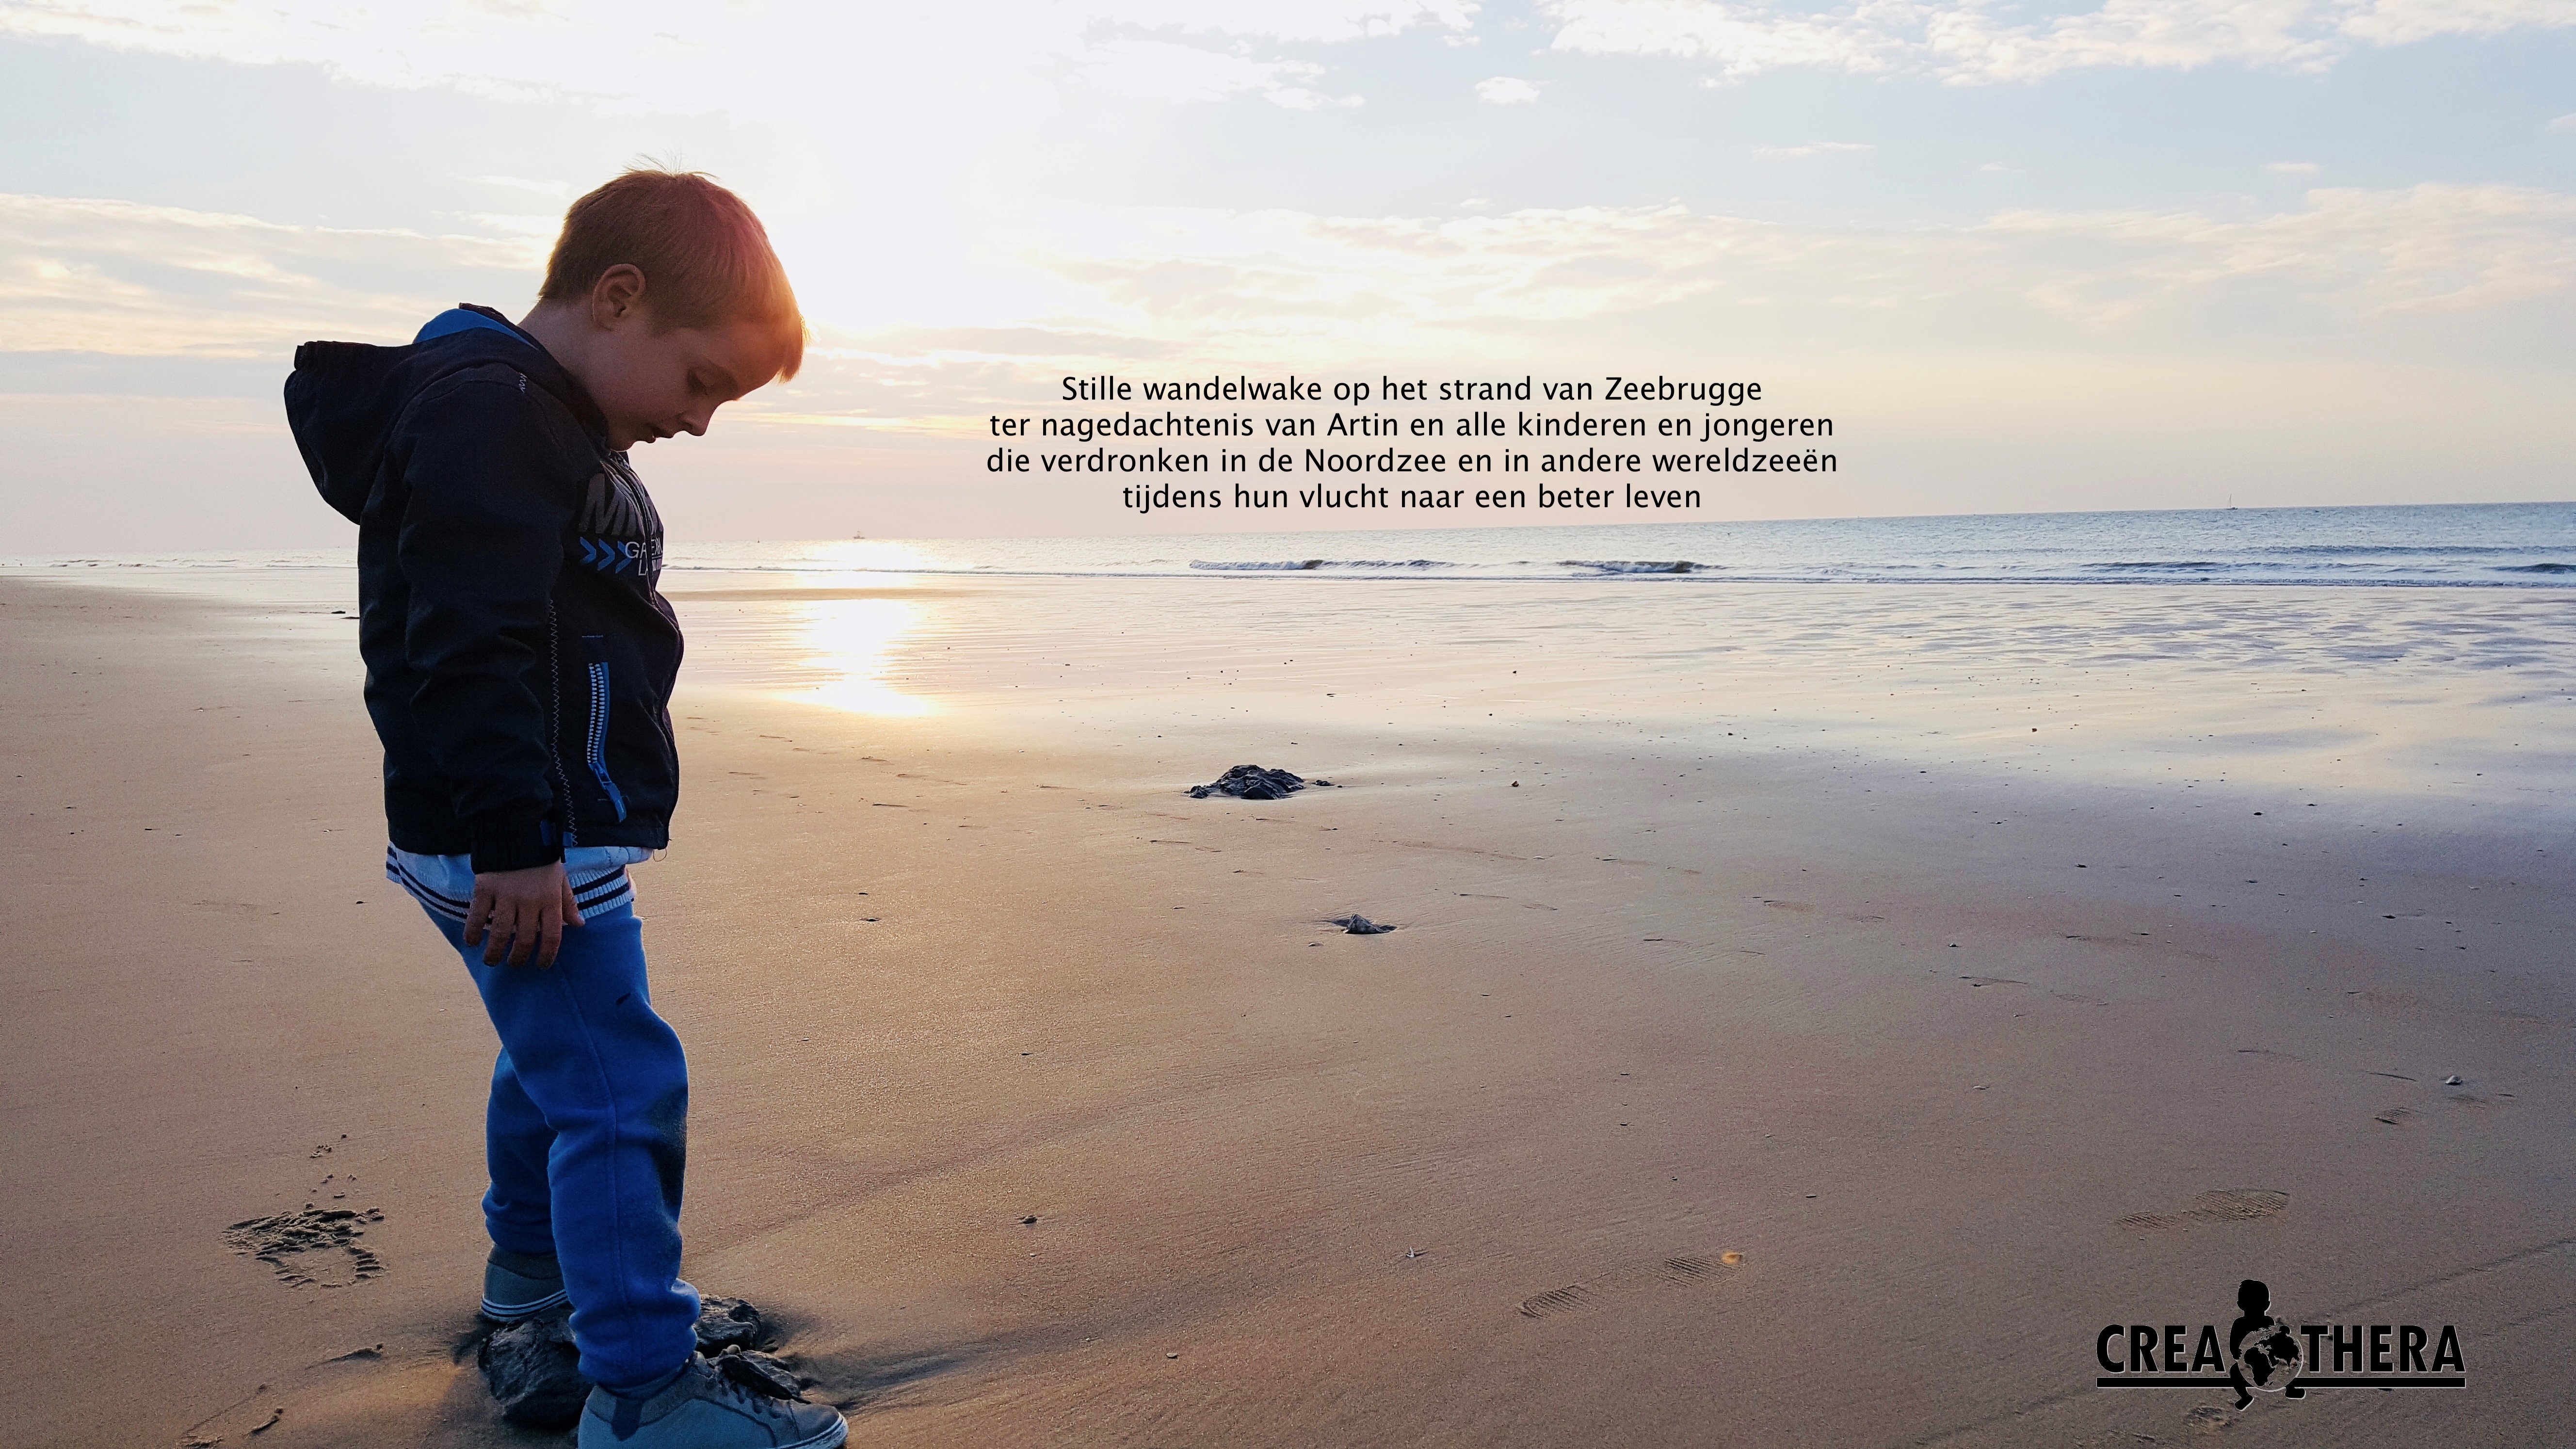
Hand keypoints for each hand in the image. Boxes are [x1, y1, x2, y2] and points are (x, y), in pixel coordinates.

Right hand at [464, 861, 585, 966]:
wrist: (517, 831)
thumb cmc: (541, 857)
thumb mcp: (560, 878)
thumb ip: (568, 903)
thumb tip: (579, 925)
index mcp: (550, 900)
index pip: (551, 937)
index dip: (547, 956)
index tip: (540, 966)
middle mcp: (529, 902)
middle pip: (524, 940)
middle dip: (518, 958)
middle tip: (513, 964)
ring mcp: (506, 896)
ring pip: (500, 933)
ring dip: (494, 952)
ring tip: (491, 961)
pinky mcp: (485, 889)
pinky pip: (478, 916)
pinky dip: (473, 932)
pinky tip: (471, 942)